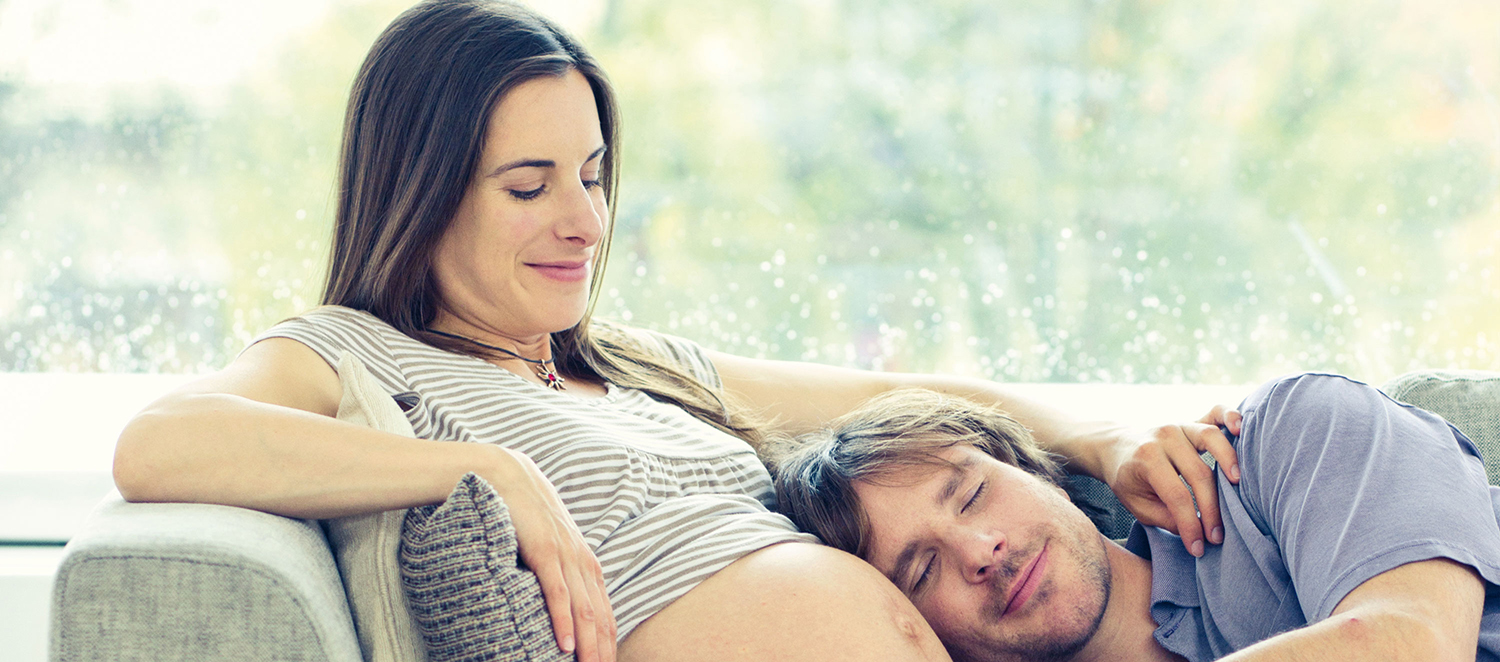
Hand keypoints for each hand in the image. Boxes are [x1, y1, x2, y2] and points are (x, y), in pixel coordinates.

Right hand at [489, 447, 616, 661]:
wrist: (509, 477)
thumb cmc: (527, 516)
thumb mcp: (550, 547)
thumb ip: (560, 571)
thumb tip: (559, 601)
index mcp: (586, 563)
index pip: (605, 611)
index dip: (610, 641)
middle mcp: (582, 562)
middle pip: (600, 616)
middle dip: (605, 649)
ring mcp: (565, 557)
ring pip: (584, 609)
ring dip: (590, 644)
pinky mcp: (544, 552)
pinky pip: (557, 593)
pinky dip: (563, 621)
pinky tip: (566, 645)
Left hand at [1102, 405, 1241, 556]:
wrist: (1114, 446)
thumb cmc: (1127, 479)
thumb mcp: (1136, 504)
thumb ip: (1165, 518)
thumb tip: (1196, 531)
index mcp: (1146, 459)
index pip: (1177, 496)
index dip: (1191, 525)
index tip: (1198, 547)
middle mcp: (1164, 438)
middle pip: (1198, 474)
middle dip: (1211, 510)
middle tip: (1217, 537)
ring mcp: (1178, 425)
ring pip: (1210, 437)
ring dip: (1228, 460)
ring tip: (1238, 485)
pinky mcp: (1191, 419)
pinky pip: (1215, 412)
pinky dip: (1230, 416)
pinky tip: (1240, 429)